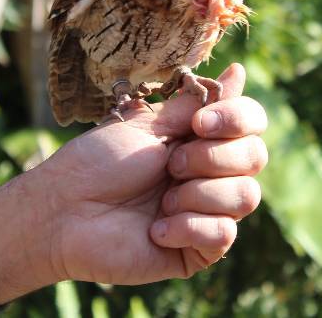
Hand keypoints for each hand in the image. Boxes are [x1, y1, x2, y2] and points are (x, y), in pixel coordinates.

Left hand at [0, 63, 267, 314]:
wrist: (65, 209)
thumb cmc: (99, 162)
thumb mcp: (150, 125)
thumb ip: (197, 104)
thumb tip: (240, 72)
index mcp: (201, 139)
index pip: (252, 123)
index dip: (238, 118)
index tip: (200, 122)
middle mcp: (211, 174)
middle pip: (255, 157)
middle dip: (211, 157)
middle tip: (169, 164)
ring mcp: (206, 212)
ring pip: (245, 197)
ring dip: (198, 193)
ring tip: (160, 201)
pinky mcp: (197, 251)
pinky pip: (223, 235)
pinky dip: (188, 227)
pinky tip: (155, 229)